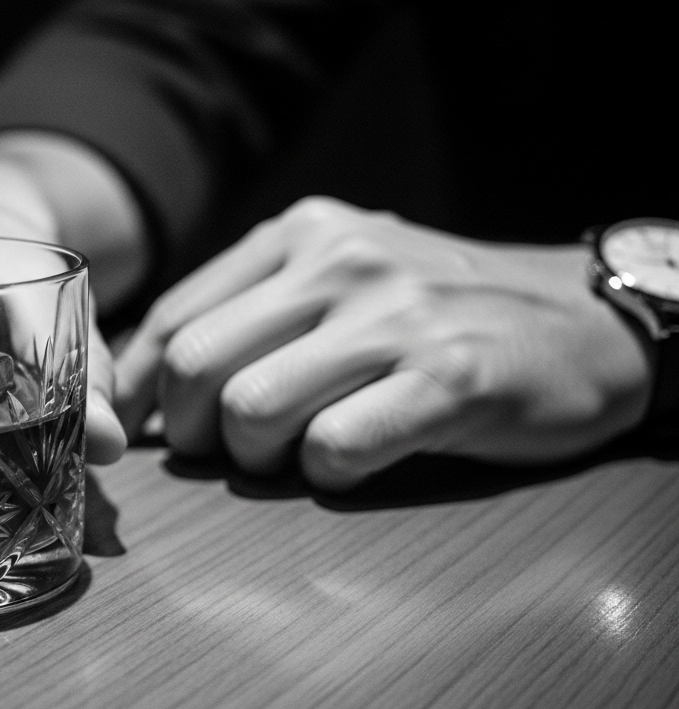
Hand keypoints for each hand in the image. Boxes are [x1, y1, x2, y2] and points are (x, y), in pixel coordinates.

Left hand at [115, 196, 651, 488]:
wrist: (581, 320)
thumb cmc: (438, 313)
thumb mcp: (340, 277)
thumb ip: (252, 311)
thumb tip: (145, 381)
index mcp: (299, 234)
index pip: (174, 316)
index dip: (131, 388)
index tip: (128, 430)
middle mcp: (340, 261)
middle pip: (195, 365)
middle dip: (189, 432)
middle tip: (223, 453)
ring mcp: (396, 316)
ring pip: (252, 408)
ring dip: (256, 459)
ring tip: (296, 456)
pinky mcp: (449, 378)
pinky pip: (335, 447)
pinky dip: (325, 474)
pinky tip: (352, 462)